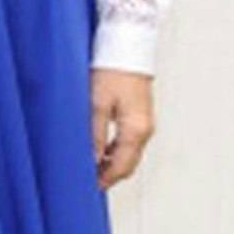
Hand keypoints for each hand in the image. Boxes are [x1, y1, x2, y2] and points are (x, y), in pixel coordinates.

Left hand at [91, 68, 154, 190]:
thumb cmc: (113, 69)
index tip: (88, 188)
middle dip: (110, 176)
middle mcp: (145, 129)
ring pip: (130, 155)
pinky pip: (131, 143)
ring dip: (113, 164)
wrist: (128, 45)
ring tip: (90, 167)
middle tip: (88, 181)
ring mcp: (146, 123)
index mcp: (135, 129)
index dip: (105, 181)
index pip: (121, 168)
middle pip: (128, 165)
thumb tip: (91, 161)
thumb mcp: (97, 105)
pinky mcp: (141, 115)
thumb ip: (95, 137)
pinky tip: (101, 150)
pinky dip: (117, 152)